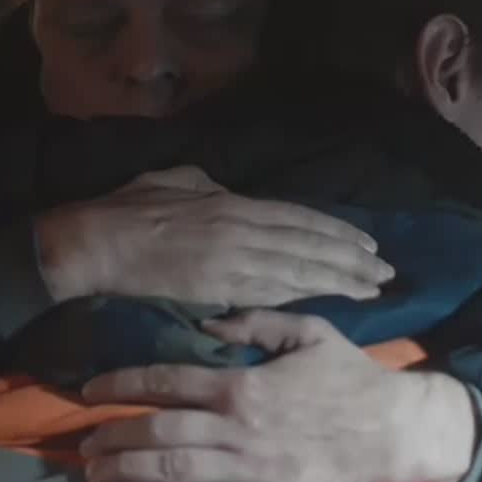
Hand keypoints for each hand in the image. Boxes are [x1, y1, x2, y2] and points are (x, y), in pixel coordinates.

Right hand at [35, 166, 391, 305]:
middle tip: (385, 270)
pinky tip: (330, 301)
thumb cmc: (128, 209)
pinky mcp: (217, 288)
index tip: (365, 242)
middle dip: (351, 258)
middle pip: (308, 244)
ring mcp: (231, 259)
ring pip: (298, 269)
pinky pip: (271, 291)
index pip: (297, 217)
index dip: (335, 231)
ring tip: (373, 287)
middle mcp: (241, 228)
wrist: (95, 243)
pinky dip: (305, 295)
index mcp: (231, 202)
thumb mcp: (175, 181)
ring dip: (339, 279)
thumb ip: (210, 188)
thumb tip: (228, 192)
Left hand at [78, 310, 477, 481]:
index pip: (167, 382)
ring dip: (129, 471)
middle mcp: (239, 430)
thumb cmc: (352, 379)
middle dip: (114, 437)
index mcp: (244, 385)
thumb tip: (210, 323)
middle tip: (83, 444)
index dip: (122, 386)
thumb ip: (257, 322)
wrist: (398, 435)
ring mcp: (251, 471)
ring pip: (174, 471)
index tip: (92, 390)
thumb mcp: (310, 333)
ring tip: (98, 472)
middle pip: (159, 433)